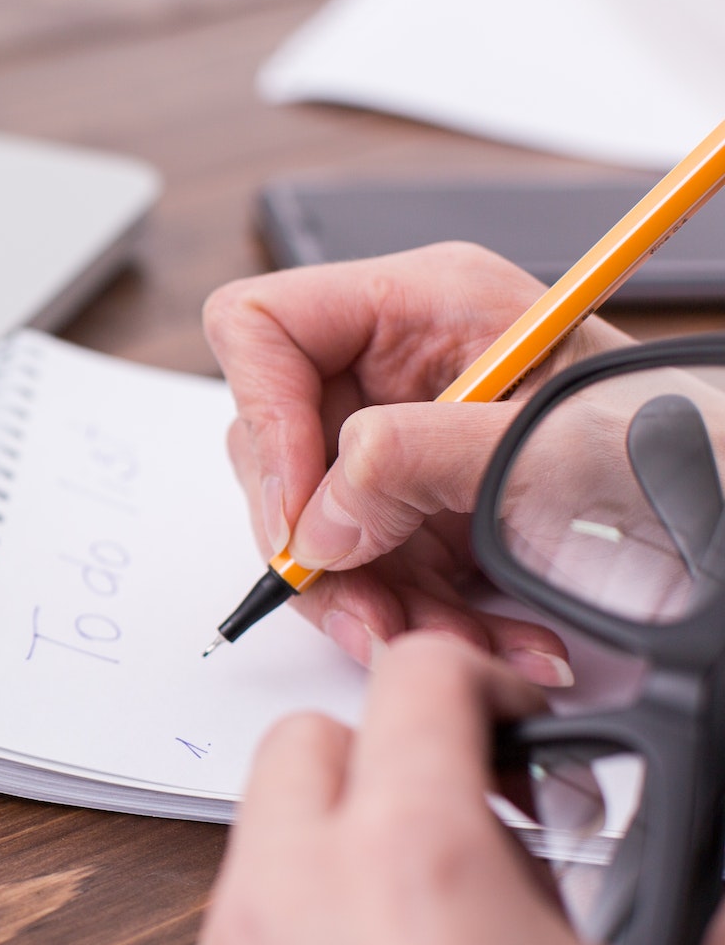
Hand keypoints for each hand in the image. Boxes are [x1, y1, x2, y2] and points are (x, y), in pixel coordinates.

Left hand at [146, 636, 724, 944]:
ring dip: (332, 889)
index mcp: (404, 874)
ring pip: (249, 881)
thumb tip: (703, 868)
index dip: (480, 677)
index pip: (414, 682)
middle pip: (299, 755)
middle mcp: (279, 930)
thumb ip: (706, 909)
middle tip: (479, 838)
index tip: (513, 715)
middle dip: (385, 767)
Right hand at [205, 243, 634, 683]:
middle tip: (370, 606)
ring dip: (367, 600)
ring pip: (309, 528)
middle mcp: (396, 369)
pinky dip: (410, 619)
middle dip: (318, 543)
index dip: (262, 416)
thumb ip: (417, 462)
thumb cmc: (688, 458)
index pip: (262, 328)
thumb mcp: (551, 447)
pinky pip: (362, 574)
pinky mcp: (416, 515)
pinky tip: (482, 639)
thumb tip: (314, 519)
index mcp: (424, 304)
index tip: (303, 512)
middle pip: (271, 444)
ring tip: (447, 639)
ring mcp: (401, 444)